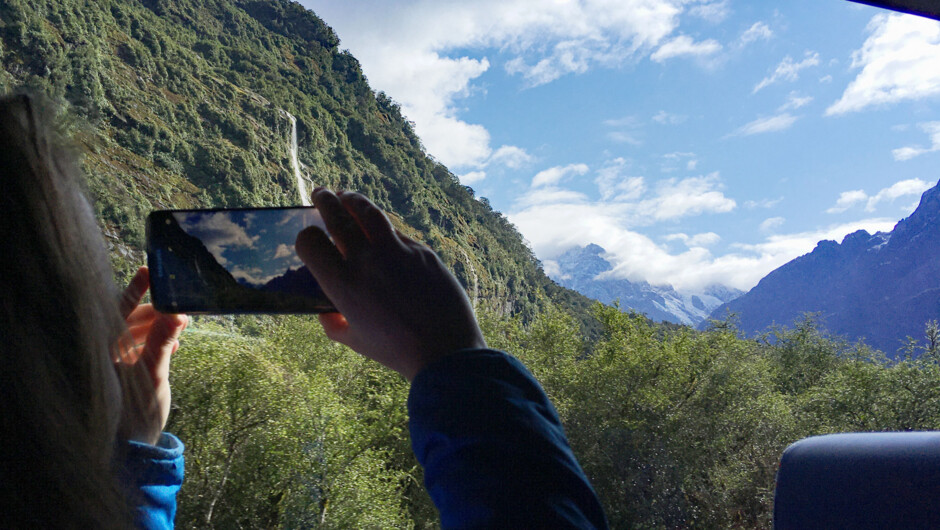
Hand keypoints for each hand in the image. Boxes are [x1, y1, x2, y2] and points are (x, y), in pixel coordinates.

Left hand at [116, 266, 187, 444]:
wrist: (134, 451)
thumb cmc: (137, 416)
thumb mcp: (154, 378)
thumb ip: (163, 343)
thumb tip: (177, 313)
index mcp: (103, 351)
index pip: (116, 310)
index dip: (135, 290)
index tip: (151, 270)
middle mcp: (104, 353)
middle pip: (128, 320)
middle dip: (157, 312)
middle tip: (181, 305)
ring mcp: (113, 362)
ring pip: (135, 333)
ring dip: (160, 328)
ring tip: (183, 328)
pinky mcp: (124, 372)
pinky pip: (138, 347)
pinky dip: (156, 343)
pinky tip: (175, 347)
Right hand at [296, 188, 485, 380]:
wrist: (446, 350)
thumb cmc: (398, 351)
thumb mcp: (357, 342)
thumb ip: (334, 325)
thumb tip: (325, 313)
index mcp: (342, 284)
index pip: (310, 243)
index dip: (305, 237)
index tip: (308, 237)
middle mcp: (366, 261)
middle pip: (337, 216)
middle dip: (325, 201)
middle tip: (321, 193)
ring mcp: (396, 251)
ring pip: (369, 212)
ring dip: (354, 200)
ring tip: (347, 196)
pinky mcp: (422, 250)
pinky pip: (398, 232)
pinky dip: (385, 228)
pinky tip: (382, 230)